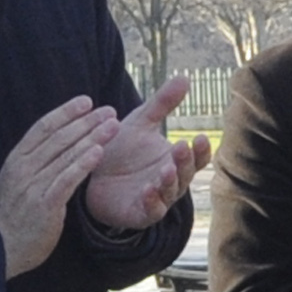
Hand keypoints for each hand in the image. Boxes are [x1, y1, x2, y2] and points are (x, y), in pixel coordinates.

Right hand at [0, 96, 117, 277]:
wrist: (3, 246)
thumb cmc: (17, 212)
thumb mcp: (20, 179)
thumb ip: (37, 160)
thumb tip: (62, 138)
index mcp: (17, 158)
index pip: (43, 127)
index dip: (66, 112)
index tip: (87, 101)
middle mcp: (24, 168)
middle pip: (59, 138)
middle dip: (86, 122)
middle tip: (109, 111)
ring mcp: (33, 185)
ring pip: (66, 155)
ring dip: (92, 138)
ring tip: (112, 126)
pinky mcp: (45, 204)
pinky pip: (67, 179)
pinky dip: (83, 164)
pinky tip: (98, 153)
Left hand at [84, 74, 212, 228]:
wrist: (90, 174)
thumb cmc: (120, 150)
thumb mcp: (140, 122)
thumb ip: (162, 104)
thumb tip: (185, 78)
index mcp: (175, 160)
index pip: (196, 157)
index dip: (200, 150)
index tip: (199, 137)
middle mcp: (171, 181)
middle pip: (186, 174)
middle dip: (185, 161)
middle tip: (181, 146)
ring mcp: (157, 199)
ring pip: (171, 192)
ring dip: (171, 181)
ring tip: (166, 168)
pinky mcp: (140, 214)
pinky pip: (151, 210)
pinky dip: (152, 201)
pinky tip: (148, 189)